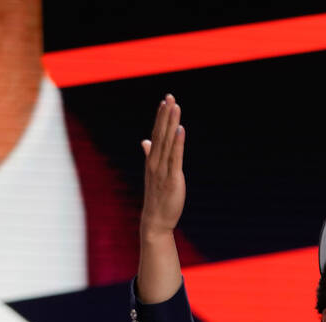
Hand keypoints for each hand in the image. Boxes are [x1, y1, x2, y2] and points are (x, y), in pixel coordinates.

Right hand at [140, 94, 185, 235]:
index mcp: (152, 159)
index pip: (156, 134)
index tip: (165, 101)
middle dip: (166, 115)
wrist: (156, 220)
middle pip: (161, 134)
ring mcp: (162, 170)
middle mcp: (155, 162)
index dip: (161, 117)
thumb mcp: (153, 172)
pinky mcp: (172, 178)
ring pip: (167, 142)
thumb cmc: (157, 196)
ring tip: (175, 106)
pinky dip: (177, 143)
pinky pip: (175, 157)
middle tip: (170, 96)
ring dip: (171, 123)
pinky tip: (180, 129)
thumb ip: (149, 154)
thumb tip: (145, 140)